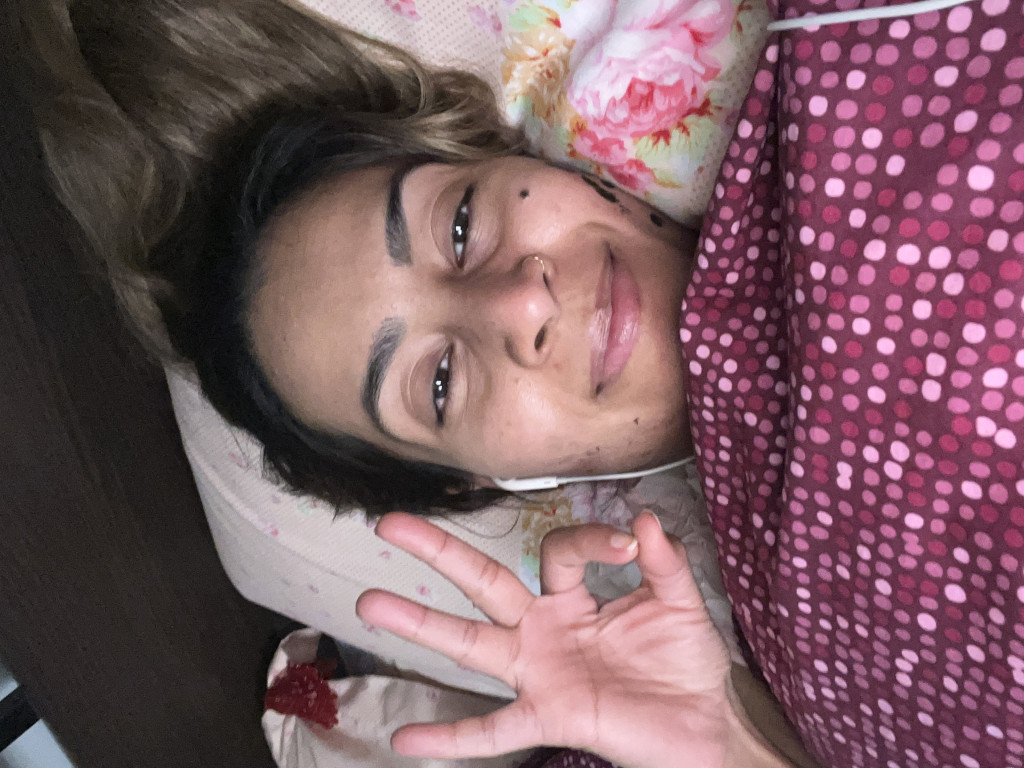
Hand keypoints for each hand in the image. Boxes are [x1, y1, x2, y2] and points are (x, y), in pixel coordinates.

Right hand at [356, 512, 754, 767]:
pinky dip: (449, 737)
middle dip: (438, 551)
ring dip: (420, 624)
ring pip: (471, 645)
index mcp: (575, 597)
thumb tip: (645, 517)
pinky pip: (493, 730)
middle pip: (483, 582)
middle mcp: (545, 628)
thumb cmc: (685, 662)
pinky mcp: (549, 715)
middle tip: (391, 523)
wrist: (705, 727)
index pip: (558, 551)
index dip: (590, 539)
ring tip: (370, 603)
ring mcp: (540, 672)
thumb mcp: (680, 604)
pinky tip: (405, 740)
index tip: (628, 543)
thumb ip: (664, 562)